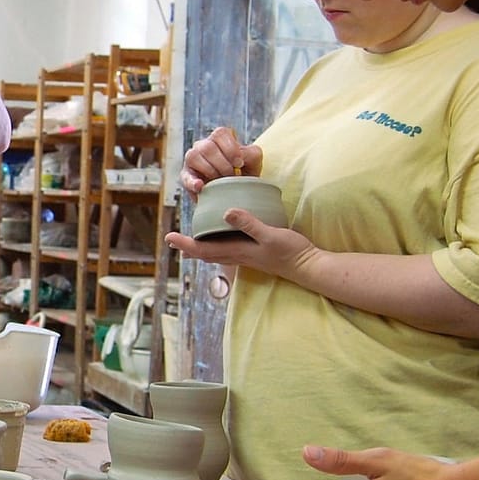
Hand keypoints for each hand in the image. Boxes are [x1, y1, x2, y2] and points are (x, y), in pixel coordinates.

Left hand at [166, 209, 318, 279]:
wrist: (309, 267)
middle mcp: (239, 256)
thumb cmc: (291, 252)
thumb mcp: (271, 234)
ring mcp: (247, 257)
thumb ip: (249, 224)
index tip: (169, 237)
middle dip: (188, 247)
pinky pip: (229, 251)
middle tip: (172, 239)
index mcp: (238, 251)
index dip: (185, 243)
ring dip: (200, 248)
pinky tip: (221, 239)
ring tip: (189, 242)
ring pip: (216, 254)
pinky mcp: (255, 255)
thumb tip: (226, 212)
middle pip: (206, 253)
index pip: (204, 248)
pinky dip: (217, 245)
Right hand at [179, 127, 262, 194]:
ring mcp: (193, 159)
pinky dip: (192, 182)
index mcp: (220, 138)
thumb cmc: (245, 173)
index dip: (230, 148)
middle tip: (231, 176)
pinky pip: (185, 175)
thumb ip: (251, 154)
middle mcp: (204, 145)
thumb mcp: (254, 162)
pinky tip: (200, 187)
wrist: (236, 192)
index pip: (220, 133)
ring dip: (209, 171)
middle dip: (222, 164)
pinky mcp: (186, 175)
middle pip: (208, 146)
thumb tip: (240, 157)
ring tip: (220, 183)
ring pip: (194, 156)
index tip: (239, 163)